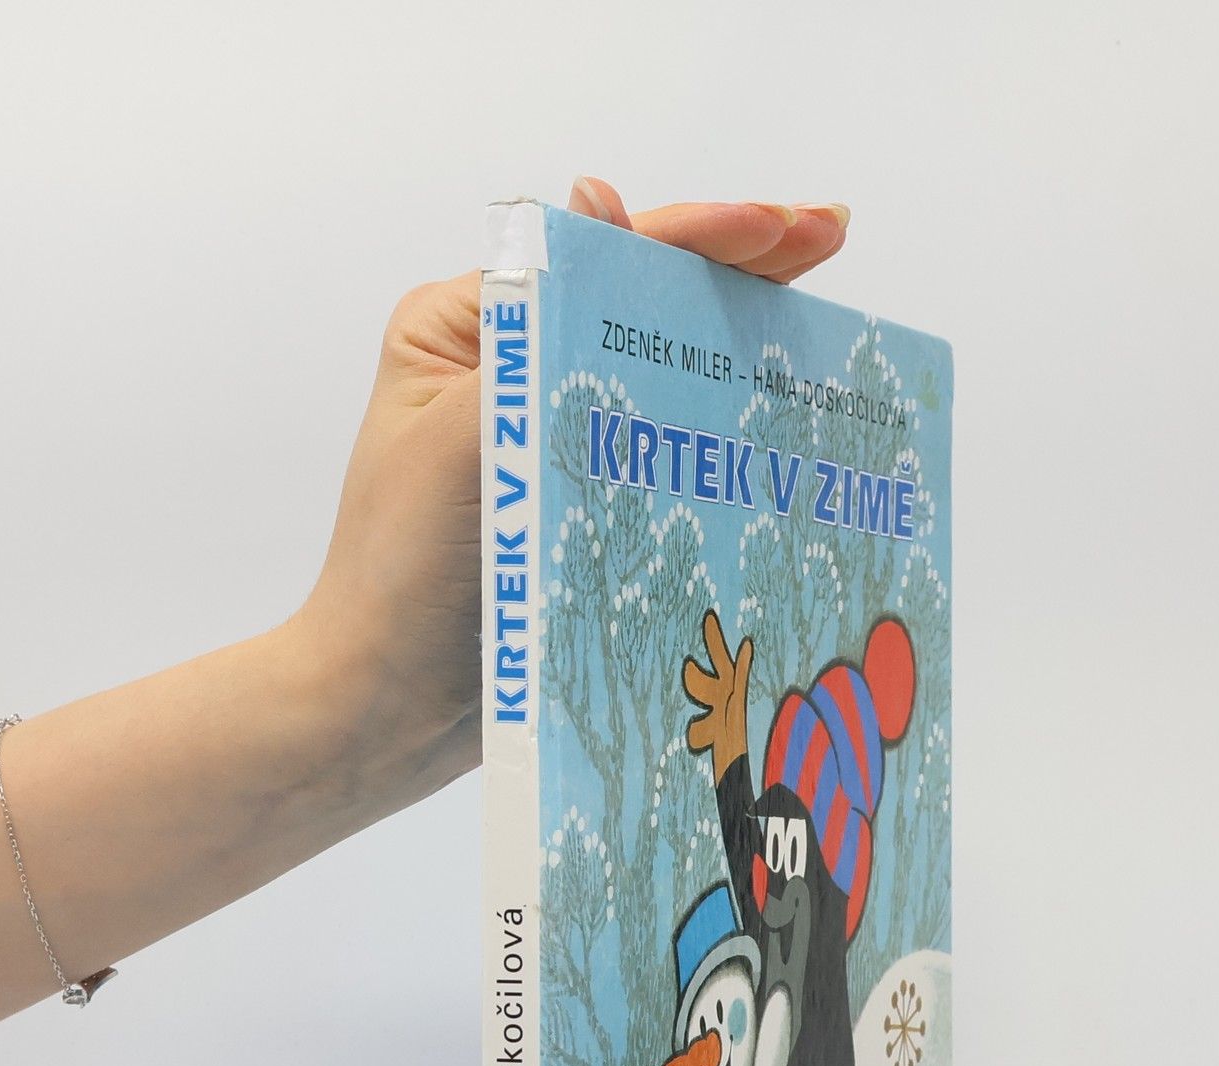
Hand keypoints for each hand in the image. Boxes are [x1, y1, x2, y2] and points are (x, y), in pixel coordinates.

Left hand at [297, 179, 850, 807]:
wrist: (386, 710)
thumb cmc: (400, 572)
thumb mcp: (463, 431)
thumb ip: (534, 329)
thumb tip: (596, 201)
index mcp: (475, 327)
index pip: (605, 257)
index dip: (706, 234)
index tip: (795, 228)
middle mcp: (518, 371)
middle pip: (646, 301)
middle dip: (741, 269)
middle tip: (832, 237)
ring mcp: (556, 441)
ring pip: (667, 376)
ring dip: (746, 348)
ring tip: (831, 329)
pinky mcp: (584, 510)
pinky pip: (668, 456)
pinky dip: (727, 437)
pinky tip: (792, 428)